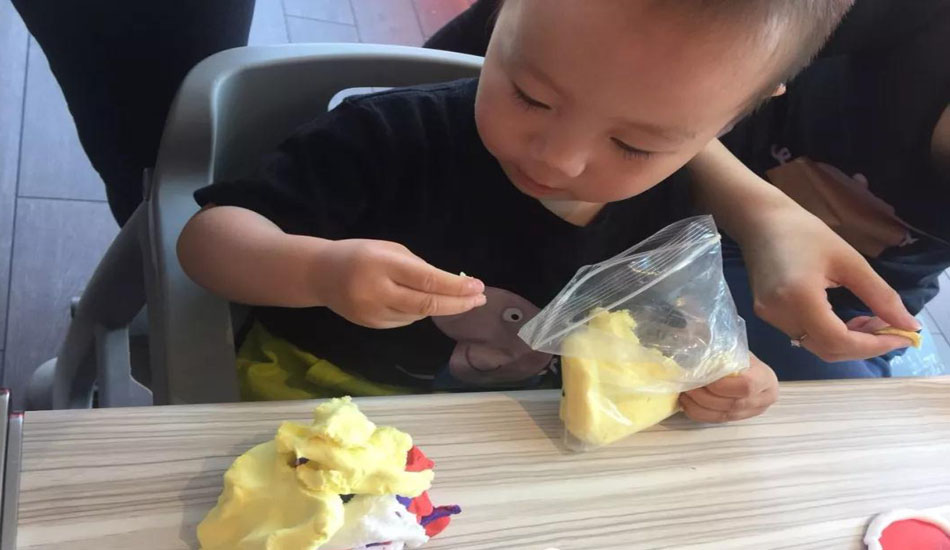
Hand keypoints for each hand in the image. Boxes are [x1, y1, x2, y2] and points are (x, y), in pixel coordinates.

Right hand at [314, 239, 485, 328]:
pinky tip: (423, 303)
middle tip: (479, 300)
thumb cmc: (361, 254)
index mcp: (383, 265)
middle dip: (458, 304)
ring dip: (441, 307)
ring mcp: (374, 313)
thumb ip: (417, 267)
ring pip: (418, 315)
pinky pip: (405, 321)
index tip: (478, 287)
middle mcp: (377, 292)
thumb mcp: (389, 249)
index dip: (455, 286)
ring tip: (458, 299)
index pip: (427, 280)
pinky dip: (419, 312)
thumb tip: (452, 284)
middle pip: (426, 304)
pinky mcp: (372, 326)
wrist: (320, 275)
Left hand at [680, 354, 777, 422]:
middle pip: (731, 404)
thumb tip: (697, 360)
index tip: (702, 377)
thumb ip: (723, 358)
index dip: (722, 385)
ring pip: (722, 415)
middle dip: (704, 396)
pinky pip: (716, 420)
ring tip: (684, 393)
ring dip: (698, 405)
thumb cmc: (744, 359)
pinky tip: (687, 402)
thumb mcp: (737, 353)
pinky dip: (698, 413)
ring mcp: (750, 413)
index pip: (745, 386)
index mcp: (766, 380)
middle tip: (687, 384)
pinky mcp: (737, 419)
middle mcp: (762, 400)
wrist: (754, 372)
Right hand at [742, 207, 919, 361]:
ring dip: (848, 341)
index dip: (874, 345)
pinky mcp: (767, 315)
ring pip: (816, 346)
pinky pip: (804, 337)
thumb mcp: (850, 260)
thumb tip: (908, 324)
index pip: (839, 340)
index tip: (904, 337)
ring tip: (870, 321)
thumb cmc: (805, 232)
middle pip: (828, 350)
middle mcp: (780, 315)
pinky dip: (830, 335)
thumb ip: (880, 296)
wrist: (760, 221)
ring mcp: (770, 317)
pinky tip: (844, 319)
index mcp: (799, 299)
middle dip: (864, 346)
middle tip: (891, 329)